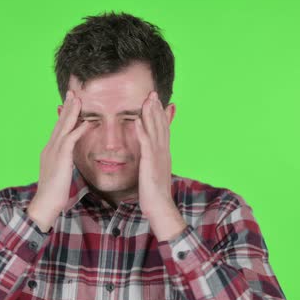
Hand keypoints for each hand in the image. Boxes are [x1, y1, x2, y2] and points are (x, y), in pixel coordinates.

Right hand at [27, 91, 91, 231]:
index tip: (70, 103)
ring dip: (72, 112)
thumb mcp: (59, 173)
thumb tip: (68, 160)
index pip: (58, 129)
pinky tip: (87, 122)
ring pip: (64, 127)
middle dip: (67, 107)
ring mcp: (54, 152)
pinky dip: (78, 129)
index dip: (64, 115)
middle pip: (60, 123)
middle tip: (72, 92)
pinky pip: (70, 140)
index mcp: (50, 151)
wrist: (45, 204)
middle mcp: (50, 148)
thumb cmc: (54, 193)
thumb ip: (64, 163)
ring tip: (78, 99)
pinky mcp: (60, 158)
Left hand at [134, 91, 186, 240]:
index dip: (160, 114)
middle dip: (156, 108)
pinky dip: (141, 130)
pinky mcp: (150, 162)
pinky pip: (145, 143)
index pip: (163, 129)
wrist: (159, 206)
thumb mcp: (155, 172)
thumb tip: (153, 155)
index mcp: (164, 153)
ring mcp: (157, 156)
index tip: (157, 101)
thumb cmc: (154, 193)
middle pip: (160, 125)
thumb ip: (154, 160)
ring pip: (154, 130)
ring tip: (147, 99)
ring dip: (150, 114)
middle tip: (153, 93)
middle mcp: (163, 151)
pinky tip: (136, 120)